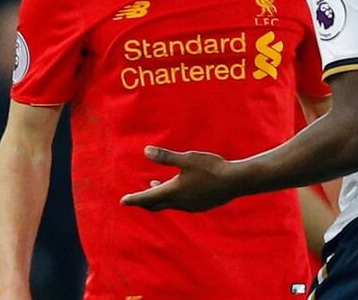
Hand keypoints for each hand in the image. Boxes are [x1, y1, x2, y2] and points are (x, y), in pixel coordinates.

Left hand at [120, 146, 238, 211]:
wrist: (235, 181)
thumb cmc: (211, 167)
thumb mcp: (187, 158)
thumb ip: (166, 156)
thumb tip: (146, 151)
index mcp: (173, 191)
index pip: (147, 198)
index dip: (134, 199)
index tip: (123, 201)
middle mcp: (179, 202)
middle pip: (155, 205)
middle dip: (143, 201)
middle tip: (134, 198)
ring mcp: (189, 206)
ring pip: (168, 204)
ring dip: (158, 198)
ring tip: (154, 186)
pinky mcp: (199, 206)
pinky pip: (179, 204)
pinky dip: (171, 198)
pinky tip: (177, 188)